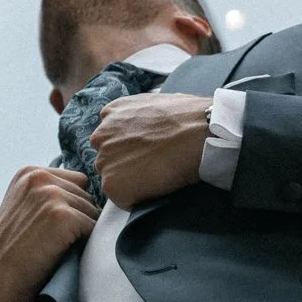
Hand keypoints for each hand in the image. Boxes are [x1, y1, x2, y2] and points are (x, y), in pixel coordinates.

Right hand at [0, 167, 99, 301]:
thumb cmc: (12, 250)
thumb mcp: (22, 207)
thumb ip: (47, 193)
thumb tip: (89, 193)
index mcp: (29, 173)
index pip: (76, 181)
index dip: (71, 205)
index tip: (51, 225)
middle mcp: (39, 178)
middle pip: (86, 194)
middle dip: (79, 216)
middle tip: (54, 239)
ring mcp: (51, 195)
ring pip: (93, 211)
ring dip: (82, 230)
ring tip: (56, 245)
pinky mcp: (63, 215)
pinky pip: (94, 227)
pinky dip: (85, 242)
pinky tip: (62, 251)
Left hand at [91, 93, 211, 207]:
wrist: (199, 132)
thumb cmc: (188, 117)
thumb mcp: (153, 102)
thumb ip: (137, 116)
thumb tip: (142, 128)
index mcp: (110, 113)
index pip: (111, 137)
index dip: (129, 148)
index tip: (146, 151)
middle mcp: (101, 136)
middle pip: (108, 159)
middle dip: (126, 164)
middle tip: (152, 164)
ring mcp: (104, 161)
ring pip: (113, 179)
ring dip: (131, 181)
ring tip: (157, 174)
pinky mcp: (112, 185)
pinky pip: (122, 199)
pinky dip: (137, 199)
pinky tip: (156, 186)